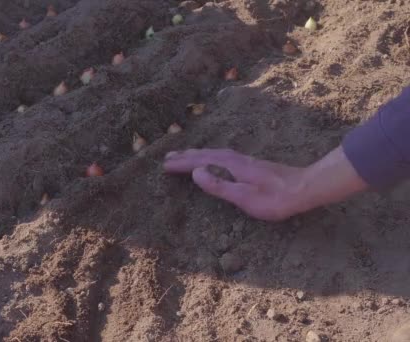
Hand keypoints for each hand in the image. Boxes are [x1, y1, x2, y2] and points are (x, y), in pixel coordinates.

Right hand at [163, 148, 304, 220]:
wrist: (305, 188)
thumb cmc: (276, 199)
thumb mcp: (245, 197)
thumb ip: (219, 186)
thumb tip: (196, 173)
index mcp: (230, 165)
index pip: (200, 162)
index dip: (182, 164)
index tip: (164, 166)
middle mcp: (235, 159)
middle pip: (204, 154)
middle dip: (185, 156)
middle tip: (167, 158)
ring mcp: (242, 160)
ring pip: (213, 154)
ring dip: (196, 155)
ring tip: (183, 156)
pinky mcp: (249, 164)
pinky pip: (220, 156)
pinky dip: (208, 156)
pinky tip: (211, 160)